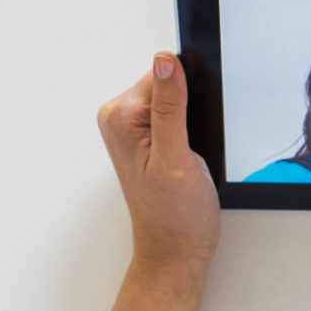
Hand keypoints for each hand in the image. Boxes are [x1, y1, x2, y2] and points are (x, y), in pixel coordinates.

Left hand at [97, 53, 220, 292]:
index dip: (189, 96)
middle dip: (190, 112)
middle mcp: (120, 119)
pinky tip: (186, 158)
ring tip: (185, 157)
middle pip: (169, 85)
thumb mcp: (175, 156)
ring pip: (176, 102)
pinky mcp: (149, 140)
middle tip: (186, 149)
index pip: (162, 74)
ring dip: (191, 125)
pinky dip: (190, 134)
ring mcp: (134, 130)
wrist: (176, 249)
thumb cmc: (173, 215)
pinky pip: (176, 117)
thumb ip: (169, 106)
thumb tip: (166, 62)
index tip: (189, 128)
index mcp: (120, 116)